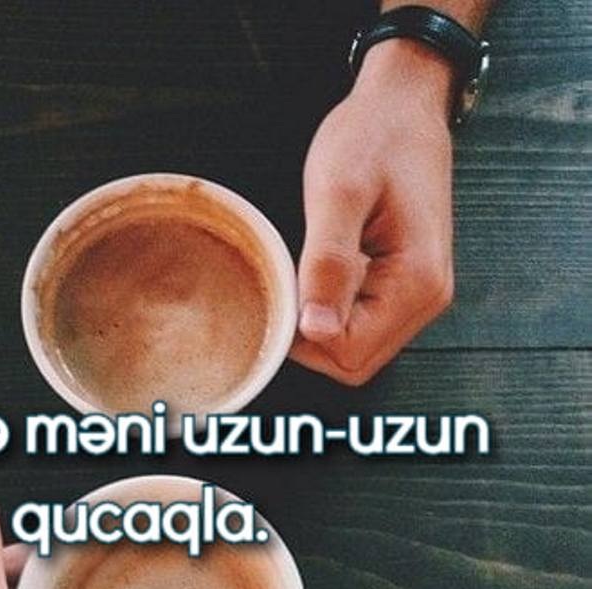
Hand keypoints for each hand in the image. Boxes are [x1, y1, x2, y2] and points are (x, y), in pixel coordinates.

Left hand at [291, 39, 456, 384]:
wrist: (402, 105)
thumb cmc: (371, 138)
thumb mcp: (338, 195)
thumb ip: (328, 265)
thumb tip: (315, 330)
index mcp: (417, 283)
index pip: (349, 353)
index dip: (304, 338)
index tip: (282, 293)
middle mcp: (427, 299)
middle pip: (354, 362)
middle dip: (311, 338)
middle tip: (289, 284)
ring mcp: (419, 296)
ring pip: (356, 348)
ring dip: (321, 325)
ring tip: (306, 273)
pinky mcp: (405, 286)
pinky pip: (362, 325)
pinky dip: (332, 312)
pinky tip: (321, 274)